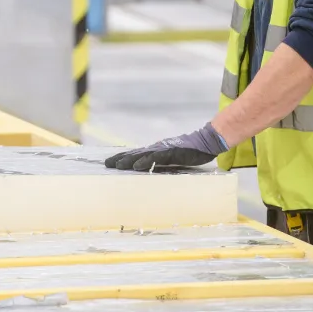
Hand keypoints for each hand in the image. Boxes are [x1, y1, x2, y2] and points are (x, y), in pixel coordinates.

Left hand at [104, 123, 228, 170]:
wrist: (206, 141)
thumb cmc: (190, 151)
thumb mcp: (173, 158)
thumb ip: (162, 162)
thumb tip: (151, 170)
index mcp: (157, 150)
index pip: (137, 153)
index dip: (123, 157)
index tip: (110, 162)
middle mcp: (157, 148)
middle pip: (135, 153)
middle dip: (120, 158)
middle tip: (106, 164)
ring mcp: (164, 149)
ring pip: (142, 155)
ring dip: (129, 160)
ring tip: (117, 165)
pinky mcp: (171, 152)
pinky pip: (156, 158)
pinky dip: (146, 162)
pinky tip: (137, 166)